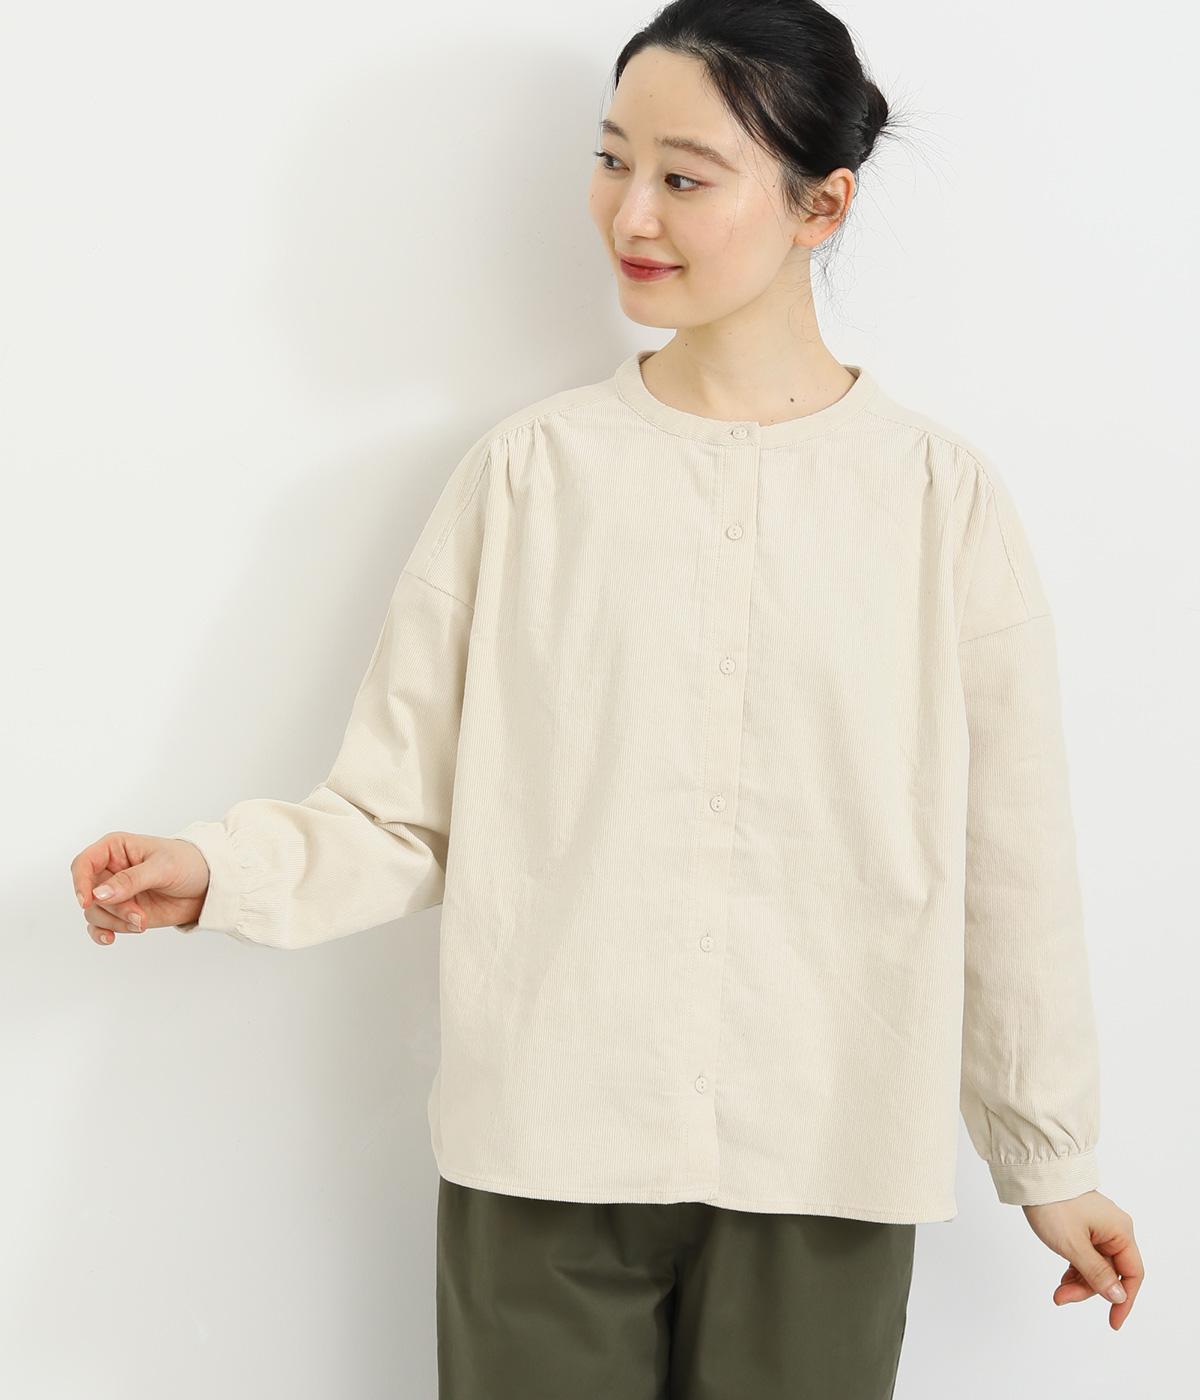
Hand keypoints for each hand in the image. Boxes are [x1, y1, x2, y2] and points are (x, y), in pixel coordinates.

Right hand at [70, 831, 210, 945]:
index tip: (87, 901)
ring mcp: (115, 893)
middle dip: (113, 908)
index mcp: (115, 848)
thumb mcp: (162, 867)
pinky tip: (110, 939)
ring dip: (116, 922)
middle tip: (139, 915)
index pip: (84, 863)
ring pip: (95, 912)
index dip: (80, 882)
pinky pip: (99, 925)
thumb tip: (98, 894)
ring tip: (142, 922)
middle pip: (90, 893)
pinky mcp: (121, 912)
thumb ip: (130, 880)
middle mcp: (110, 870)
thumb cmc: (188, 864)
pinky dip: (102, 933)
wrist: (208, 886)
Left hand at [1022, 1189, 1142, 1328]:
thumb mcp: (1074, 1245)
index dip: (1125, 1300)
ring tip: (1057, 1292)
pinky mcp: (1083, 1226)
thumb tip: (1119, 1296)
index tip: (1113, 1322)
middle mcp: (1114, 1229)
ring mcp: (1098, 1228)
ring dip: (1078, 1282)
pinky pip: (1086, 1256)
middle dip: (1088, 1289)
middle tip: (1062, 1298)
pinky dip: (1075, 1269)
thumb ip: (1097, 1273)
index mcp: (1120, 1231)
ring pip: (1096, 1266)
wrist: (1033, 1176)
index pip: (1132, 1274)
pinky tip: (1063, 1280)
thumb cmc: (1054, 1205)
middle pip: (1110, 1272)